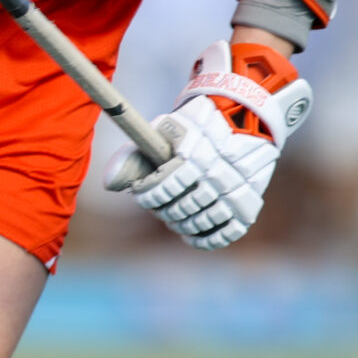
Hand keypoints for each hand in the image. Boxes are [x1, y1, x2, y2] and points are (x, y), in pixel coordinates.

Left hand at [104, 40, 310, 249]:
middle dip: (164, 210)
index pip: (163, 188)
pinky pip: (225, 234)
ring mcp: (236, 191)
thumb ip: (135, 154)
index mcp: (195, 153)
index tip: (141, 191)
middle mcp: (218, 173)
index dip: (147, 194)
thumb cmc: (194, 127)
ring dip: (181, 224)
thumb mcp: (164, 130)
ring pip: (201, 223)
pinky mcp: (248, 205)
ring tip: (174, 217)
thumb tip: (108, 184)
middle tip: (159, 205)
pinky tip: (192, 234)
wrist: (242, 118)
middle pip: (181, 209)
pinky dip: (206, 239)